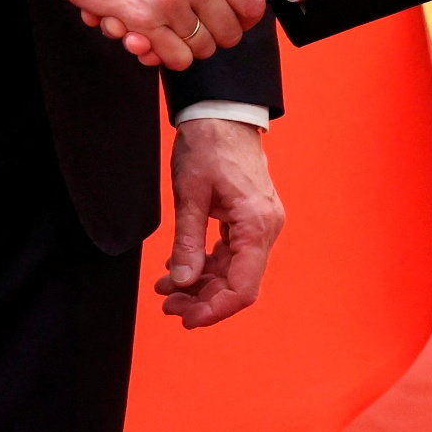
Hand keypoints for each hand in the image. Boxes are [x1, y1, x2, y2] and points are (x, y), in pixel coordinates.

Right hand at [53, 0, 264, 72]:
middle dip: (219, 36)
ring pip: (202, 47)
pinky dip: (170, 56)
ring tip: (178, 34)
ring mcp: (170, 0)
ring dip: (192, 48)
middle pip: (229, 29)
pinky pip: (175, 55)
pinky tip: (157, 42)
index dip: (244, 13)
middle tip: (204, 28)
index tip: (231, 15)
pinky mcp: (144, 21)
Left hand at [159, 119, 283, 327]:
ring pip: (234, 271)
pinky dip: (207, 265)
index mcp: (255, 224)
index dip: (215, 310)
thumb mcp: (190, 194)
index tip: (186, 318)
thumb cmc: (208, 145)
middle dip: (203, 299)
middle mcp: (265, 228)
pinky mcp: (250, 219)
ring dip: (202, 284)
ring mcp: (260, 224)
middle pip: (239, 284)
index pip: (243, 287)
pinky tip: (179, 268)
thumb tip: (183, 282)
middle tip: (168, 304)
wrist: (223, 113)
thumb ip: (187, 241)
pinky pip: (232, 254)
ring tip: (166, 289)